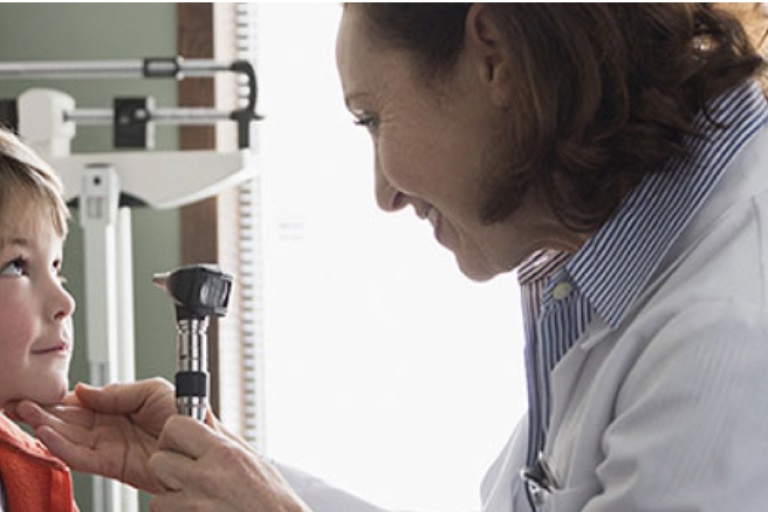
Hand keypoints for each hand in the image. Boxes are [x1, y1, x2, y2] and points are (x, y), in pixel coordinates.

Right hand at [10, 378, 175, 492]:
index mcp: (120, 407)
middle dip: (45, 412)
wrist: (203, 440)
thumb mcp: (151, 389)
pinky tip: (49, 435)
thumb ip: (117, 392)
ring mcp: (110, 447)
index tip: (40, 392)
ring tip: (29, 415)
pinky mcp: (112, 465)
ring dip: (47, 427)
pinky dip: (62, 447)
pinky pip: (81, 457)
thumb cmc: (187, 414)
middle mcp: (111, 428)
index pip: (82, 403)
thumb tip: (84, 390)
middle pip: (70, 421)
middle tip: (23, 404)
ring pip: (70, 438)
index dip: (60, 399)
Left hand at [148, 415, 310, 511]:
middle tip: (186, 476)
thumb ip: (221, 438)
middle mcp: (207, 479)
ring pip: (157, 497)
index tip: (183, 443)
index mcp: (224, 454)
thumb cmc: (271, 501)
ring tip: (196, 501)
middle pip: (157, 461)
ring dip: (171, 500)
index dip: (175, 435)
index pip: (175, 426)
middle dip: (168, 469)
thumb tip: (201, 415)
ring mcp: (194, 507)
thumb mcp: (252, 460)